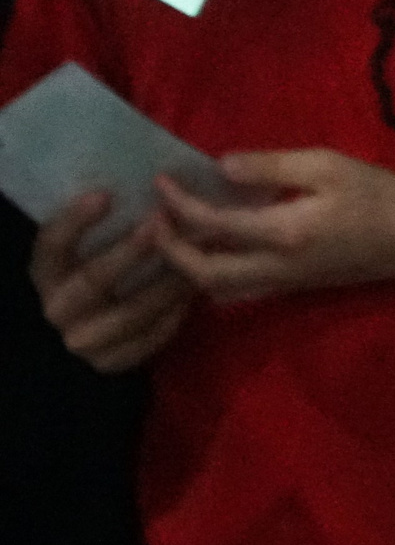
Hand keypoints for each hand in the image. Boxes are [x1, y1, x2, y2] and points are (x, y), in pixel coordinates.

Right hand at [31, 192, 197, 372]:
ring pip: (131, 311)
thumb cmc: (106, 269)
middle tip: (162, 222)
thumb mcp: (94, 245)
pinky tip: (194, 293)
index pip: (52, 244)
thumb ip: (109, 220)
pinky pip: (149, 338)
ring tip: (198, 258)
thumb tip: (152, 182)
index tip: (105, 194)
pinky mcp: (110, 363)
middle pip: (94, 280)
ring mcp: (82, 340)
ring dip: (167, 284)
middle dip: (131, 252)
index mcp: (47, 272)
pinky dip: (174, 315)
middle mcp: (57, 307)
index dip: (75, 221)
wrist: (96, 328)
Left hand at [155, 150, 394, 302]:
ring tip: (177, 234)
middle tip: (156, 219)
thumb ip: (272, 166)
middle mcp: (276, 267)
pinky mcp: (293, 285)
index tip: (161, 180)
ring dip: (186, 267)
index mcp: (283, 233)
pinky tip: (212, 247)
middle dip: (169, 249)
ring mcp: (284, 282)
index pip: (213, 224)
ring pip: (217, 288)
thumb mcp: (329, 165)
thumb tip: (221, 167)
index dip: (179, 204)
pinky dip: (211, 272)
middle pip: (203, 274)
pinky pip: (237, 288)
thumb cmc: (380, 197)